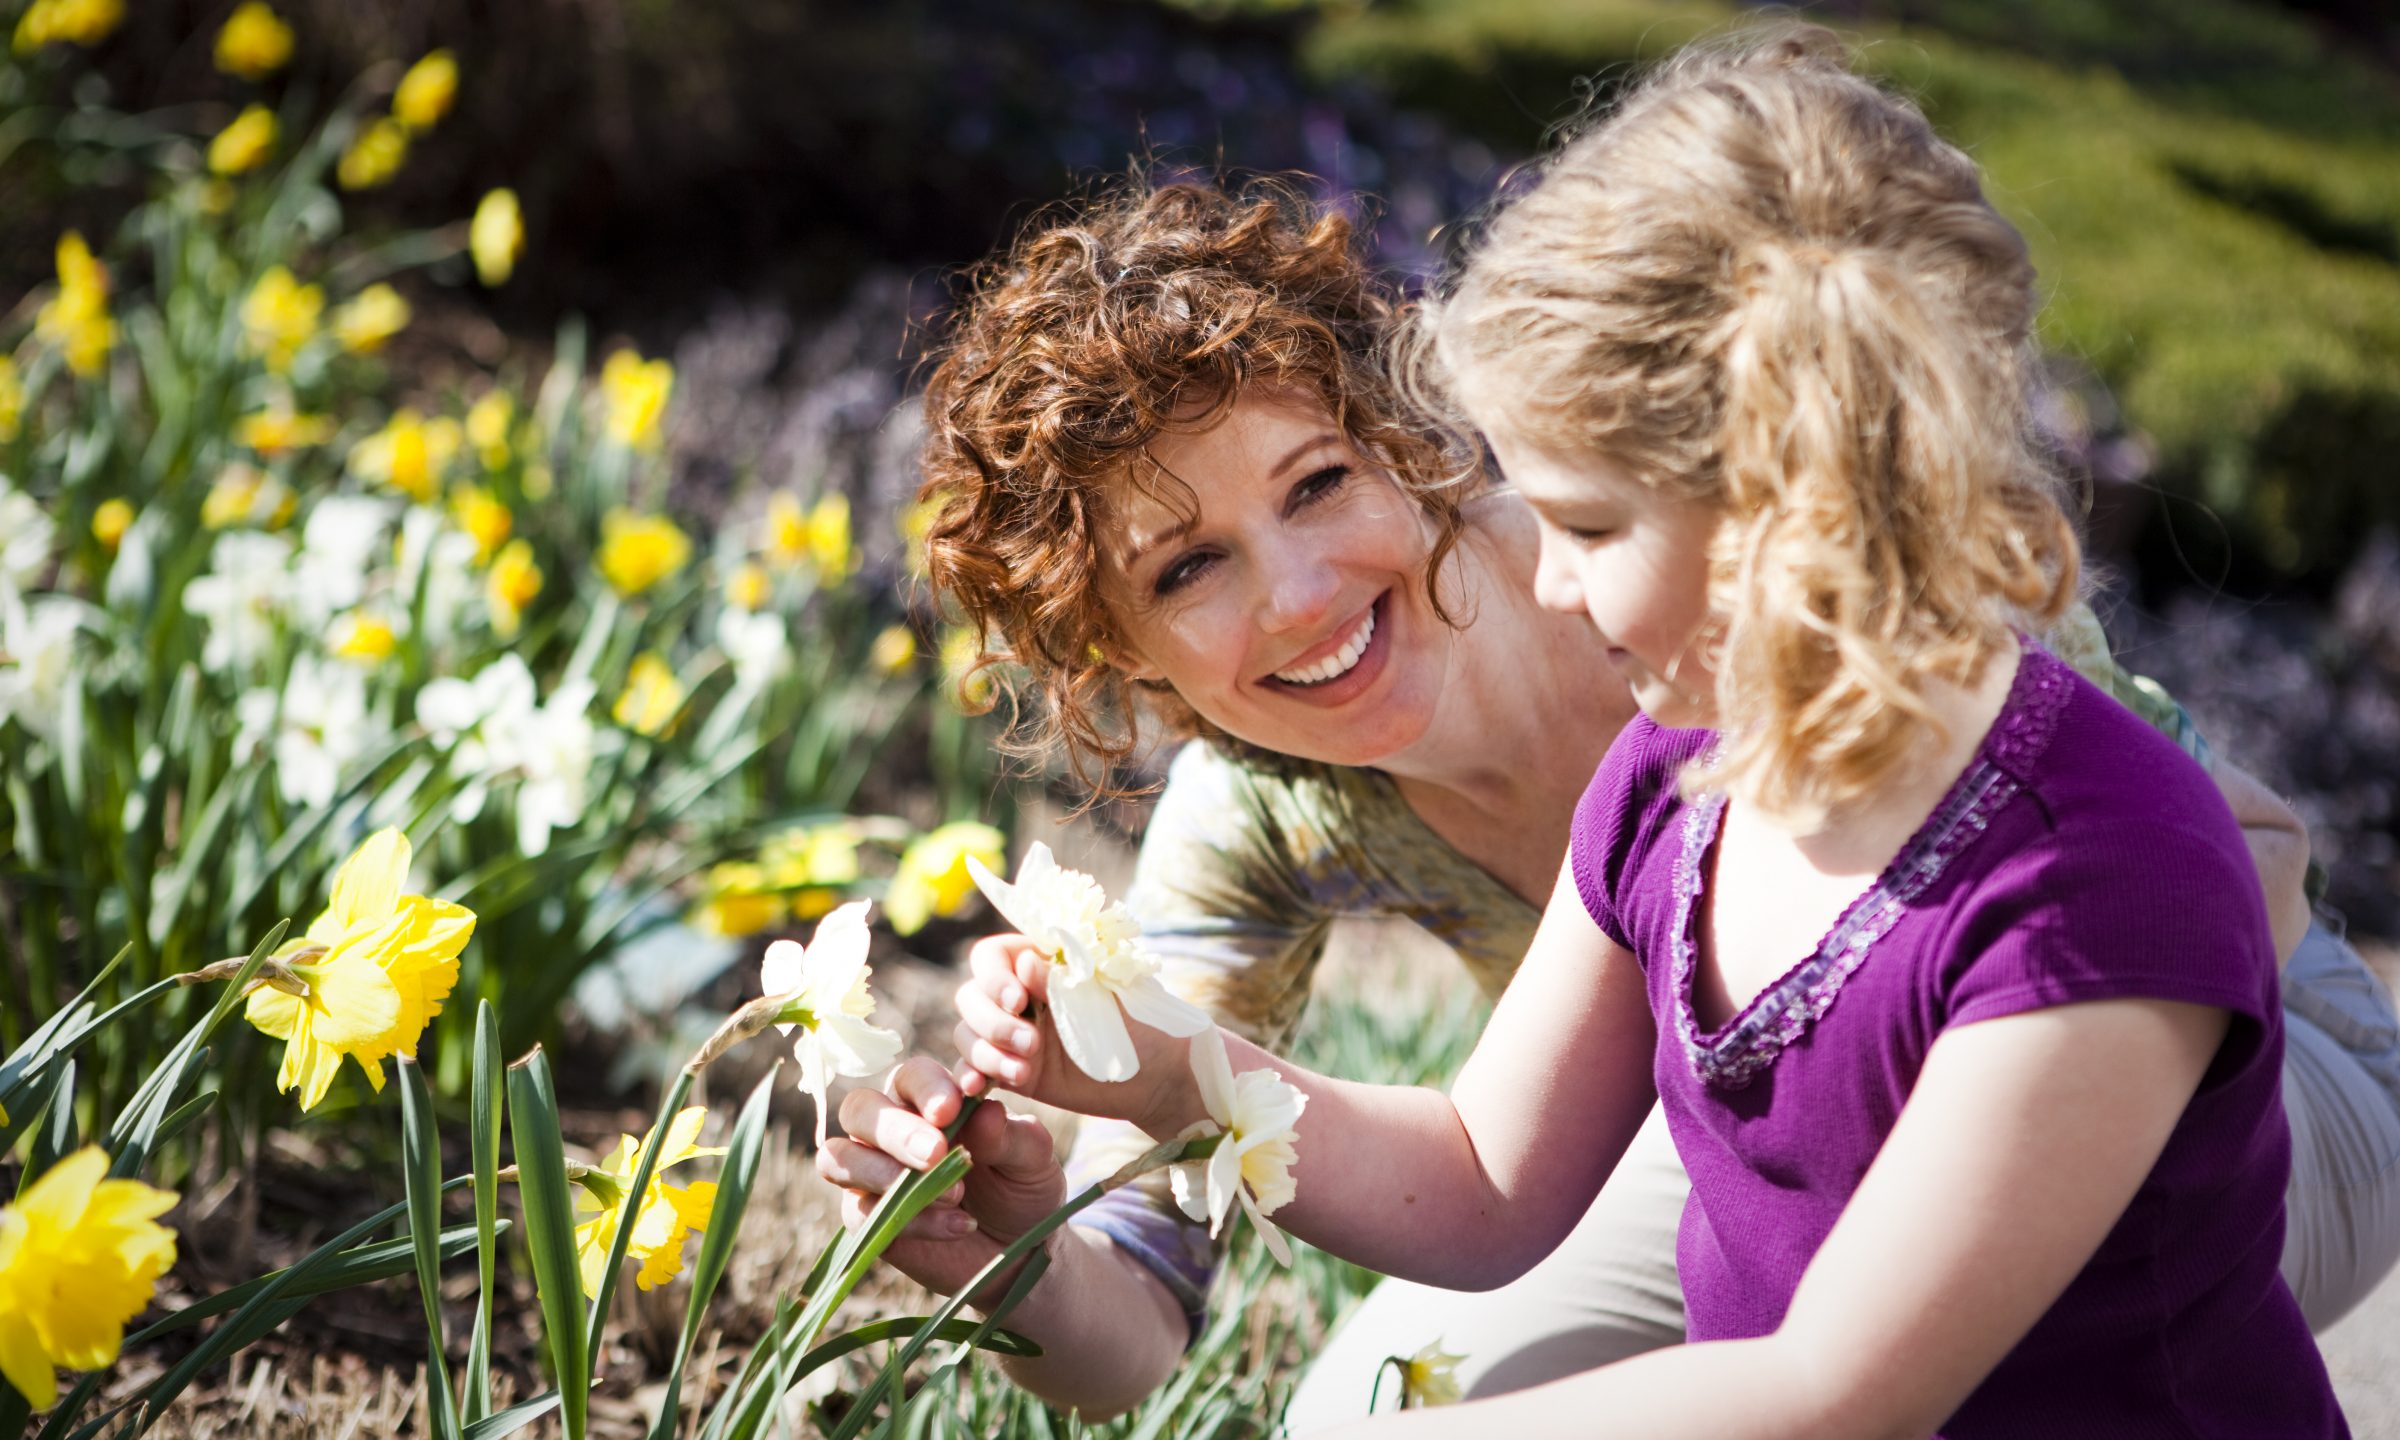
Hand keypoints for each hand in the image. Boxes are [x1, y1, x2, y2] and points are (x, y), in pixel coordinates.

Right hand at [815, 1056, 1066, 1305]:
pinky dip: (911, 1219)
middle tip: (937, 1153)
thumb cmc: (1022, 1187)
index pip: (910, 1077)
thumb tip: (986, 1111)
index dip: (925, 1088)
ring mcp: (871, 1174)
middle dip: (895, 1130)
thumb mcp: (1033, 1159)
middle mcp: (891, 1129)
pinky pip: (861, 1211)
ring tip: (951, 1193)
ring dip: (882, 1172)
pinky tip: (958, 1224)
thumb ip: (1011, 1135)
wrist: (1022, 1250)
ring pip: (838, 1157)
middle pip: (860, 1109)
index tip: (952, 1109)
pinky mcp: (866, 1219)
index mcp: (929, 1100)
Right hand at [949, 934, 1200, 1136]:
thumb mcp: (1102, 997)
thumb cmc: (1137, 1024)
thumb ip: (1061, 982)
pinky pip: (974, 1069)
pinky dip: (969, 1075)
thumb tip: (1023, 964)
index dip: (994, 977)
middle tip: (1032, 1043)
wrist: (1157, 1077)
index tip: (1019, 999)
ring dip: (987, 1052)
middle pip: (971, 997)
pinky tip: (977, 1088)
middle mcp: (1018, 996)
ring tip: (1023, 1071)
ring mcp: (1012, 1034)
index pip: (991, 957)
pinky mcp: (1013, 1070)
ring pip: (968, 1034)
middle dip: (993, 1022)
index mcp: (1039, 963)